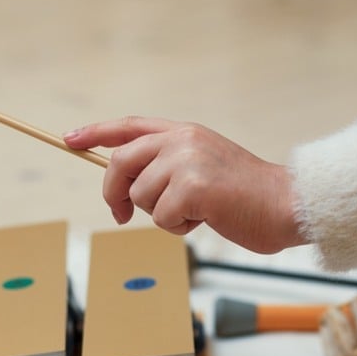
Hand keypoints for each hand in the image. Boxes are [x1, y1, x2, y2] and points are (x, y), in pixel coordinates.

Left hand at [64, 116, 305, 253]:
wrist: (287, 205)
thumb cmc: (248, 197)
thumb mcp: (205, 169)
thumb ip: (170, 168)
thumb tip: (128, 188)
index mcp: (185, 132)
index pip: (129, 127)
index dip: (95, 132)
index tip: (69, 139)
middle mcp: (183, 140)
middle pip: (120, 163)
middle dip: (113, 193)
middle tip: (121, 215)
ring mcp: (187, 161)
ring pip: (141, 196)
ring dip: (162, 216)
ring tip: (196, 213)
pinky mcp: (193, 187)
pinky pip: (161, 217)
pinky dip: (179, 228)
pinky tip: (206, 220)